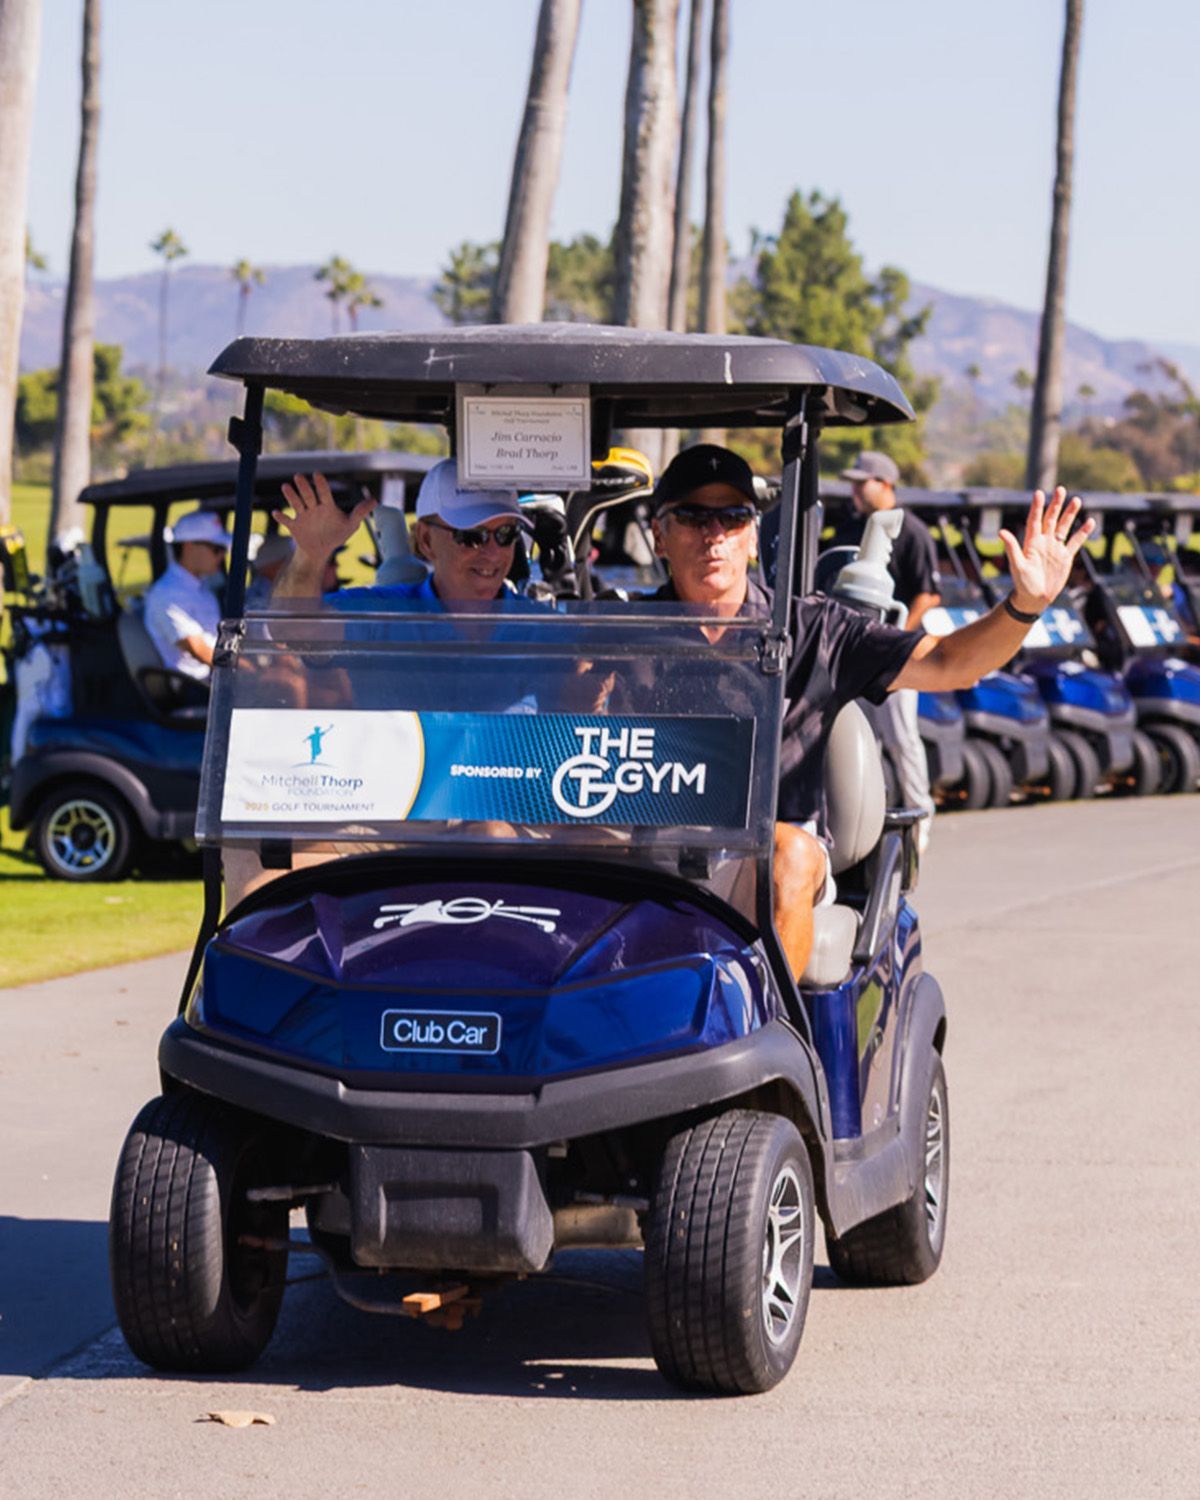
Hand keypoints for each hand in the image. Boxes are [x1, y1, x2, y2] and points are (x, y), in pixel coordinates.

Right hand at [273, 472, 376, 565]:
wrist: (321, 549)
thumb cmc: (337, 533)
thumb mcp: (351, 524)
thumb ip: (360, 512)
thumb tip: (376, 500)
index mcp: (327, 505)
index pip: (324, 493)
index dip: (321, 484)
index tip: (317, 474)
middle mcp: (314, 508)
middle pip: (309, 495)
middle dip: (304, 486)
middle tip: (299, 476)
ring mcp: (303, 516)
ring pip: (296, 504)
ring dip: (291, 496)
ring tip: (286, 487)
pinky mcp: (295, 527)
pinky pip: (287, 521)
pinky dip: (281, 518)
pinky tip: (276, 513)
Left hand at [999, 487, 1095, 612]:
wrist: (1034, 598)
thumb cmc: (1022, 583)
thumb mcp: (1016, 565)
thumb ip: (1011, 547)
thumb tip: (1001, 532)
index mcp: (1031, 542)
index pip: (1034, 520)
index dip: (1037, 507)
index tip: (1039, 493)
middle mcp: (1044, 542)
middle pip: (1051, 519)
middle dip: (1056, 505)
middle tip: (1061, 489)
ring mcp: (1055, 548)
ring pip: (1064, 527)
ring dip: (1070, 514)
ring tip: (1076, 500)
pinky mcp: (1065, 556)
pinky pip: (1075, 541)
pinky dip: (1082, 532)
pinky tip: (1089, 521)